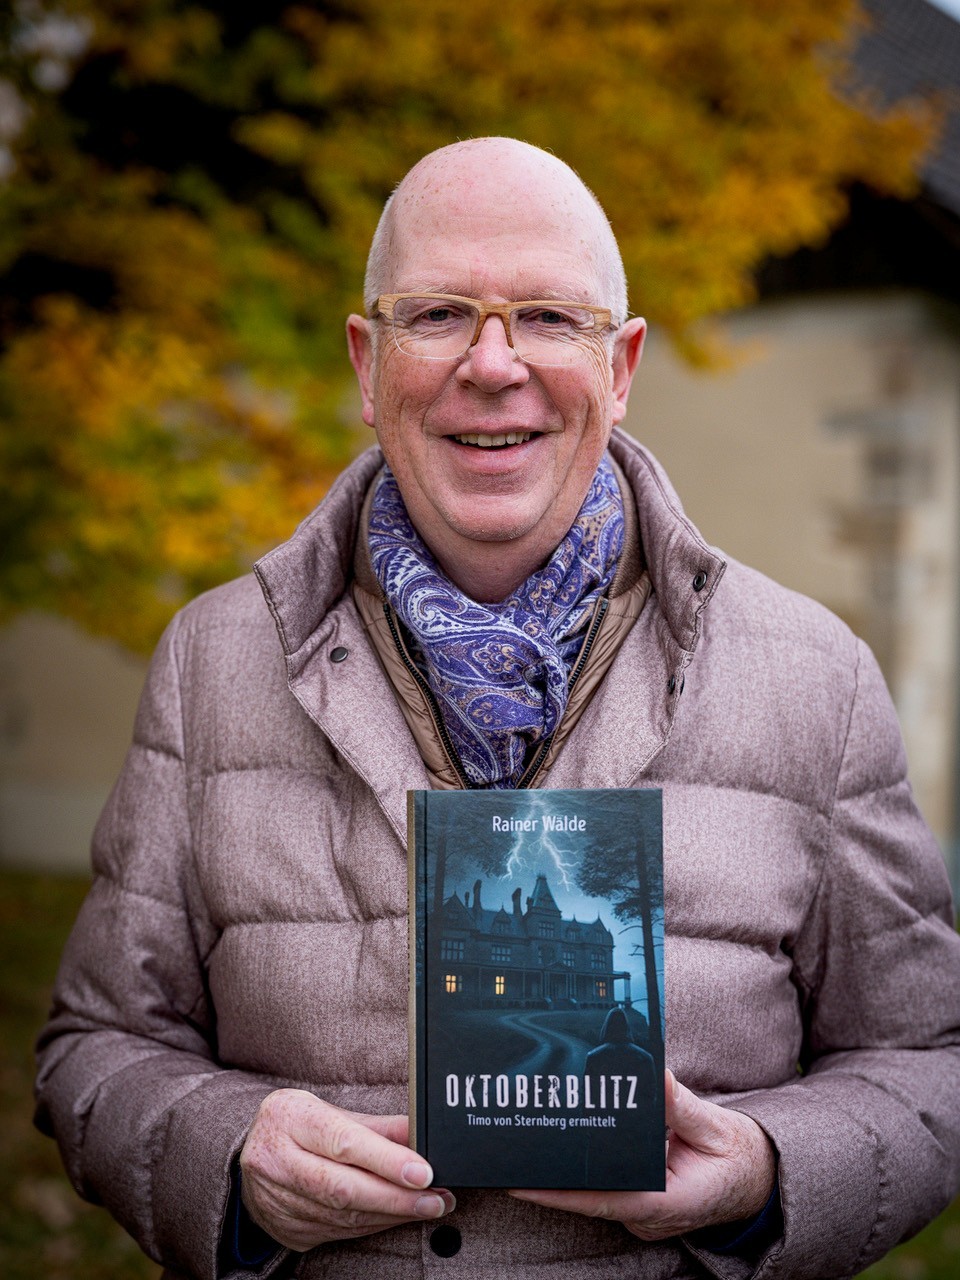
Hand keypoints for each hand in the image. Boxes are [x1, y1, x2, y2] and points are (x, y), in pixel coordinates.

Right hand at [239, 1089, 455, 1250]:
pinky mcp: (286, 1229)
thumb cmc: (297, 1125)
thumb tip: (420, 1132)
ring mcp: (277, 1200)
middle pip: (343, 1187)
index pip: (343, 1142)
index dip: (385, 1160)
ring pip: (344, 1216)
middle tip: (436, 1199)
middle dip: (397, 1197)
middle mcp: (276, 1160)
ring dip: (392, 1214)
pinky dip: (373, 1225)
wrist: (250, 1156)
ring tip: (428, 1207)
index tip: (423, 1171)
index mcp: (288, 1118)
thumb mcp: (329, 1110)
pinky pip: (339, 1231)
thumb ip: (376, 1125)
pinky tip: (397, 1216)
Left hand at [509, 1070, 775, 1240]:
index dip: (561, 1195)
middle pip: (590, 1198)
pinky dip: (586, 1170)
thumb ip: (679, 1104)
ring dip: (566, 1174)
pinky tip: (564, 1145)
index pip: (604, 1201)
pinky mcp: (639, 1205)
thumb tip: (655, 1075)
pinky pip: (607, 1189)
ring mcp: (643, 1216)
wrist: (758, 1179)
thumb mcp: (714, 1126)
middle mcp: (648, 1217)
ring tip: (528, 1144)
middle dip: (552, 1177)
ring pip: (595, 1196)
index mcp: (667, 1203)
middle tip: (514, 1150)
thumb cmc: (737, 1155)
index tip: (523, 1184)